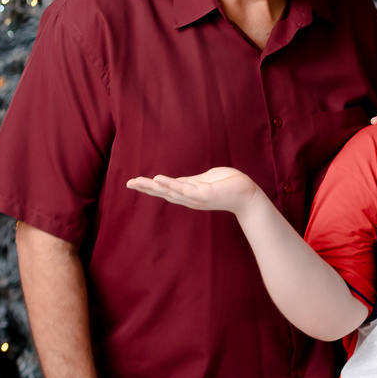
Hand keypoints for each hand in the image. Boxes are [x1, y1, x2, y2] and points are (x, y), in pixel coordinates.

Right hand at [126, 166, 260, 213]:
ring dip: (153, 187)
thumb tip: (177, 180)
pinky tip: (158, 179)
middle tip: (128, 183)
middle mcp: (190, 198)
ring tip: (138, 182)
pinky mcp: (204, 195)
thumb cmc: (230, 185)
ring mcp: (196, 198)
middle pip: (163, 193)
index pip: (166, 189)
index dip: (150, 186)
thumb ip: (191, 180)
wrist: (248, 194)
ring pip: (170, 192)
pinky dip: (170, 184)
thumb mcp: (206, 180)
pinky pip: (184, 189)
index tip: (133, 182)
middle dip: (145, 188)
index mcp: (189, 193)